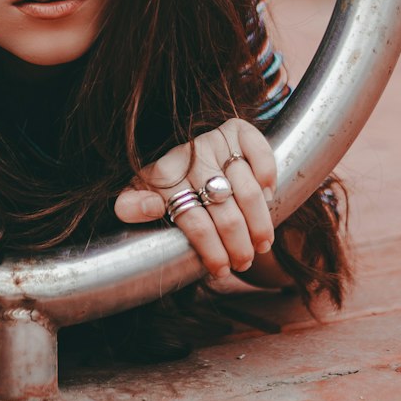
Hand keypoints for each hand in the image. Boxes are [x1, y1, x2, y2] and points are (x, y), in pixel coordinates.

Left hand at [113, 117, 276, 279]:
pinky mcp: (237, 131)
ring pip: (247, 190)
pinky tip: (270, 198)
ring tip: (261, 245)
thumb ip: (131, 206)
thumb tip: (151, 206)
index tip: (220, 269)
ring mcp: (215, 141)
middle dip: (238, 245)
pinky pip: (259, 151)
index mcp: (164, 174)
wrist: (182, 155)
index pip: (194, 221)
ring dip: (259, 223)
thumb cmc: (164, 186)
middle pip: (225, 212)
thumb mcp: (140, 196)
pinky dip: (268, 175)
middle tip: (243, 263)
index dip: (211, 250)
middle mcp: (191, 155)